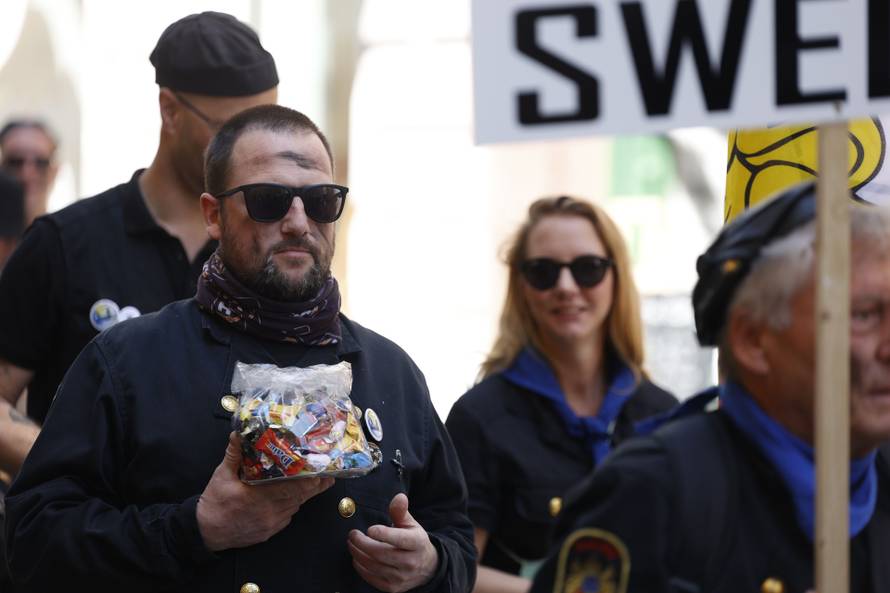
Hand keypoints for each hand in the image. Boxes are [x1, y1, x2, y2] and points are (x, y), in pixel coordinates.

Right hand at [196, 432, 333, 550]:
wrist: (206, 533)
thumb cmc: (214, 503)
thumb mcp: (221, 476)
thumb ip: (233, 454)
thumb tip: (238, 433)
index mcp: (258, 496)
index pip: (291, 488)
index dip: (309, 480)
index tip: (322, 471)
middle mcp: (269, 511)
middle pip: (300, 497)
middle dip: (316, 485)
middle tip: (329, 473)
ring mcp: (271, 523)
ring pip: (295, 506)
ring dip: (305, 494)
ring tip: (317, 481)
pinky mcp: (270, 531)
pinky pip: (288, 516)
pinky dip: (293, 505)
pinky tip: (295, 496)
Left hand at [347, 493, 438, 592]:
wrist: (427, 567)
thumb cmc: (414, 541)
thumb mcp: (411, 524)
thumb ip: (401, 511)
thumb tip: (399, 497)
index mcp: (417, 543)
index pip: (400, 539)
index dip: (384, 534)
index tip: (370, 529)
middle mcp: (411, 562)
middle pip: (381, 553)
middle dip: (363, 543)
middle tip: (352, 535)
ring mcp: (401, 577)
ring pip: (374, 566)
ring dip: (358, 554)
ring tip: (351, 544)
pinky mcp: (392, 587)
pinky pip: (372, 578)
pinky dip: (361, 568)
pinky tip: (356, 558)